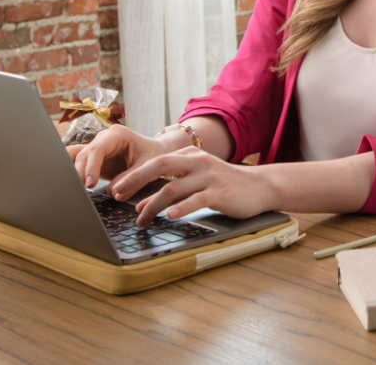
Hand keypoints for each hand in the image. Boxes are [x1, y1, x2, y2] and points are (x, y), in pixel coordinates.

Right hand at [66, 125, 169, 187]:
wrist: (156, 152)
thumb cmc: (153, 154)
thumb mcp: (148, 167)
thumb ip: (132, 179)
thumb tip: (114, 193)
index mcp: (117, 134)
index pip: (98, 149)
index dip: (91, 167)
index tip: (90, 184)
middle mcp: (104, 138)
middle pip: (84, 154)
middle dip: (79, 173)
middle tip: (79, 192)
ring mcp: (97, 147)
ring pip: (77, 158)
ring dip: (73, 172)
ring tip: (73, 189)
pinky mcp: (94, 159)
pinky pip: (77, 161)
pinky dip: (72, 171)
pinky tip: (69, 183)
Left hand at [108, 147, 273, 226]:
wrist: (260, 187)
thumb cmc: (225, 185)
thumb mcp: (198, 180)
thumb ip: (172, 188)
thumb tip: (142, 205)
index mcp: (190, 155)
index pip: (155, 161)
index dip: (133, 174)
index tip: (115, 188)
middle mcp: (198, 162)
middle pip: (160, 167)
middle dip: (135, 181)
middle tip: (117, 195)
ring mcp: (209, 176)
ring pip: (173, 189)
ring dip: (152, 205)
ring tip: (141, 219)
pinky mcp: (220, 192)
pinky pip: (196, 200)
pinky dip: (180, 208)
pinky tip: (169, 216)